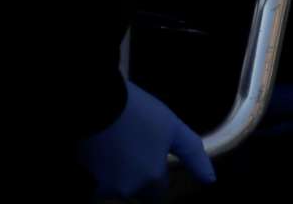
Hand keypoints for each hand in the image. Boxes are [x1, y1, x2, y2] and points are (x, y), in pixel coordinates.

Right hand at [78, 82, 214, 198]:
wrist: (95, 100)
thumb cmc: (136, 110)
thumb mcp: (171, 126)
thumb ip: (192, 154)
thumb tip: (210, 179)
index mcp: (151, 179)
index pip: (158, 192)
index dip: (155, 174)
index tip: (149, 154)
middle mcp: (127, 190)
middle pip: (134, 189)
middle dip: (134, 174)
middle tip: (129, 144)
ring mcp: (102, 187)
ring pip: (113, 185)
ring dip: (113, 172)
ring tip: (112, 143)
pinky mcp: (82, 179)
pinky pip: (92, 181)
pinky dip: (94, 170)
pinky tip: (96, 149)